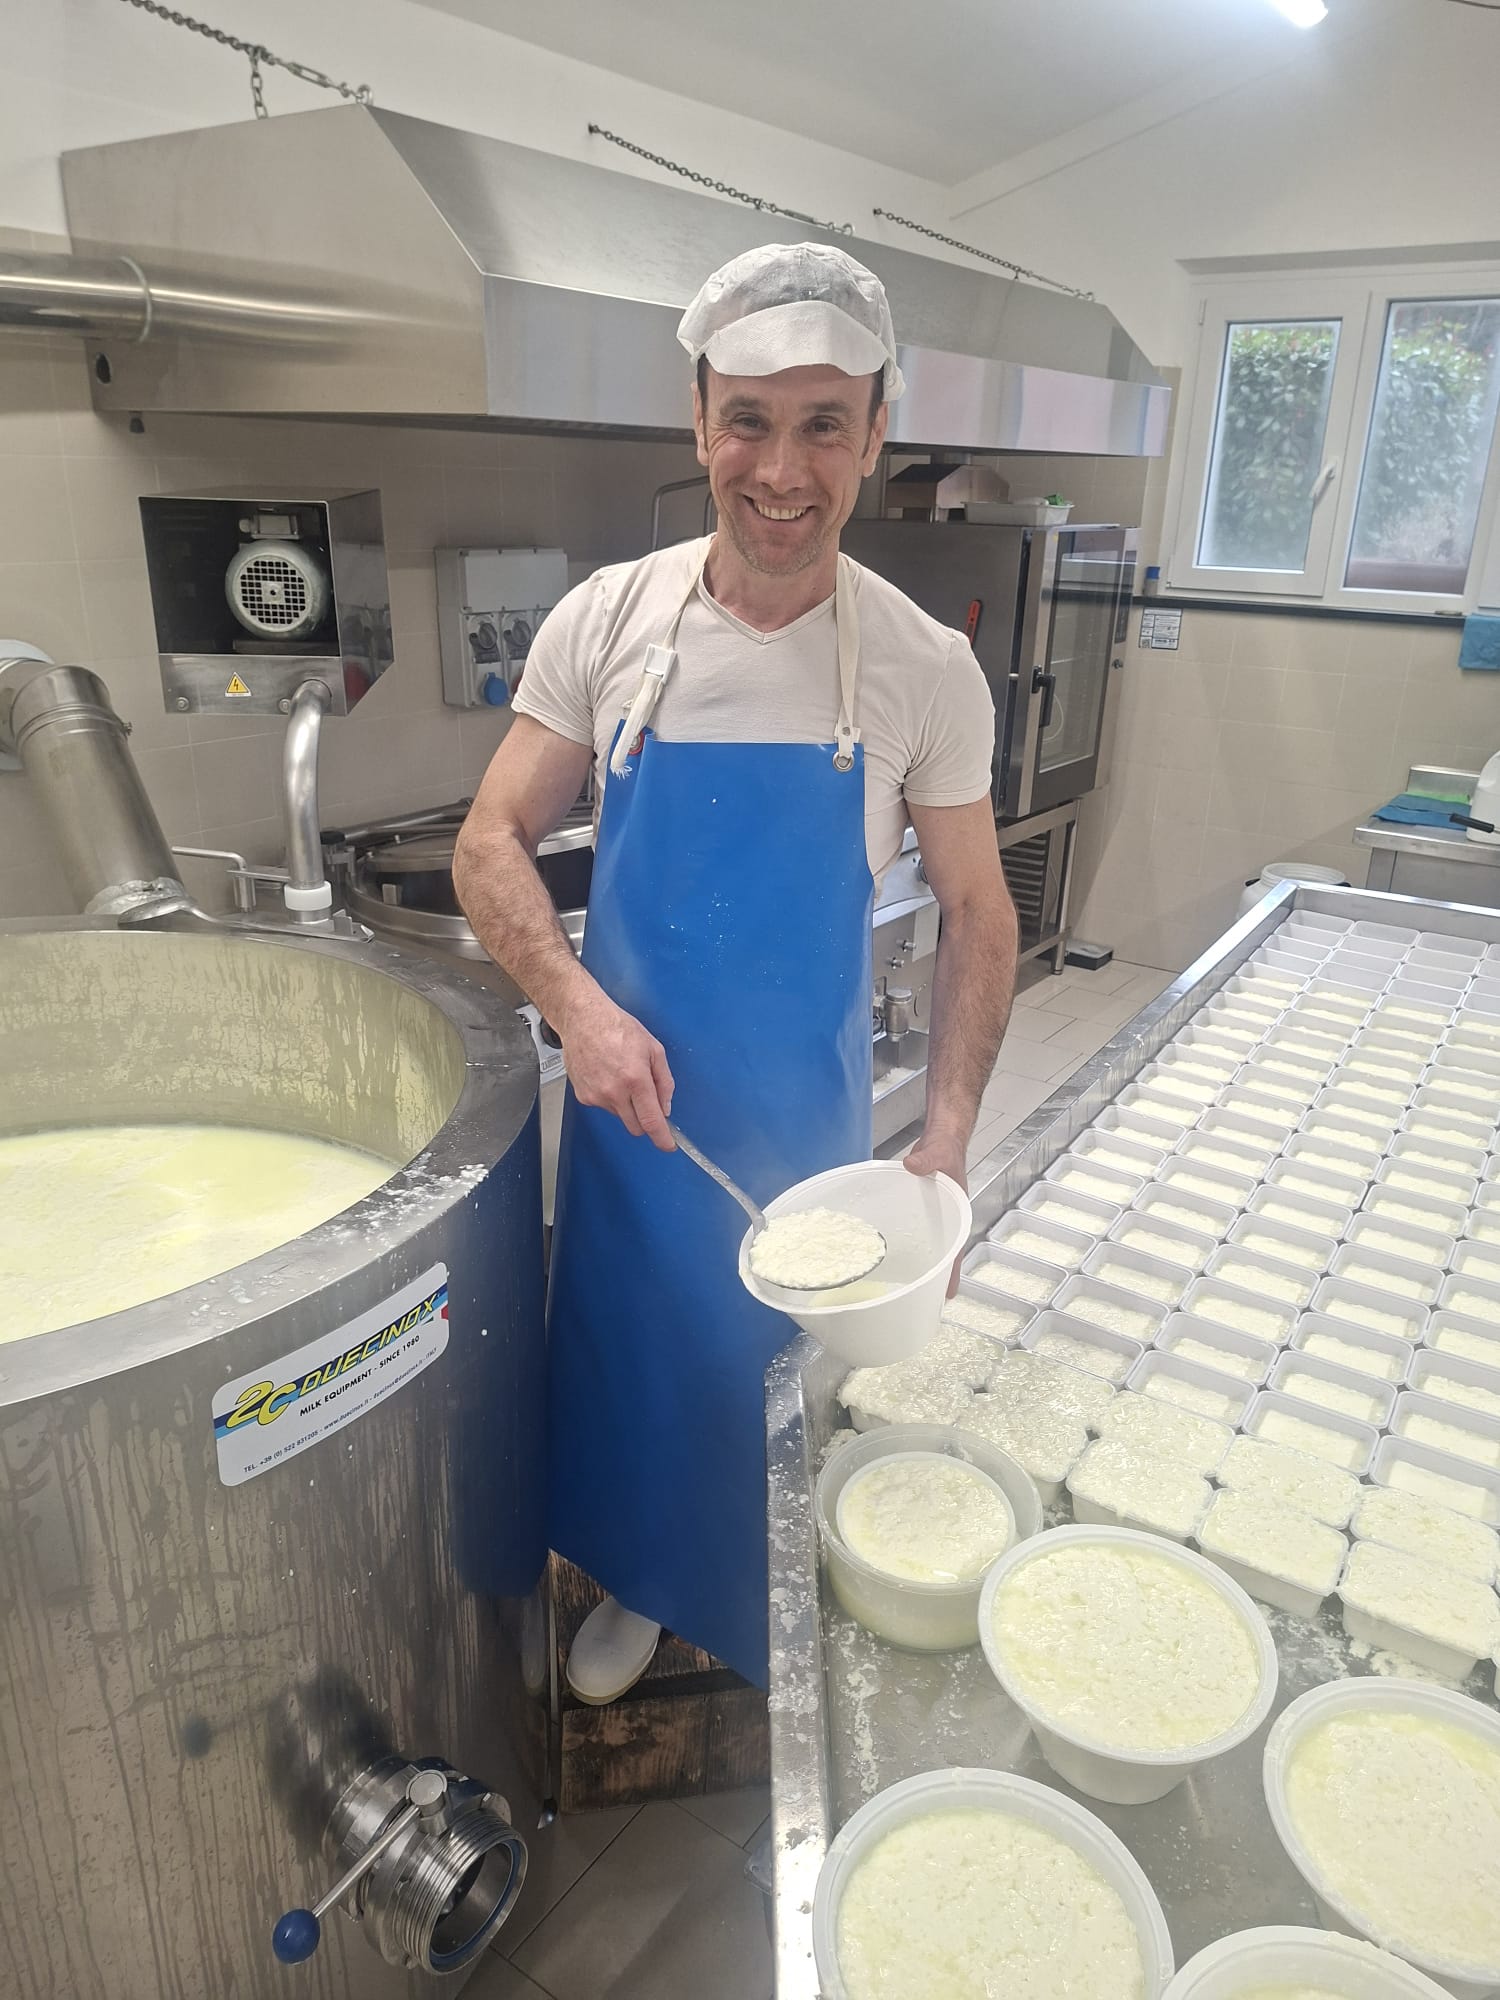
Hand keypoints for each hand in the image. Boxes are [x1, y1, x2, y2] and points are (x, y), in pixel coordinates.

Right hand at [559, 984, 675, 1149]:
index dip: (662, 1138)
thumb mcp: (654, 1049)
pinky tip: (608, 1076)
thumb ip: (664, 1082)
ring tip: (622, 1076)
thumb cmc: (617, 1028)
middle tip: (647, 1098)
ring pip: (620, 1116)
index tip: (667, 1145)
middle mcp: (614, 1091)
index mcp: (635, 1079)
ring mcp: (596, 1096)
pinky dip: (611, 1098)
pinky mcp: (583, 1096)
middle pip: (635, 1127)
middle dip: (645, 1119)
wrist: (583, 1020)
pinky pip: (604, 1107)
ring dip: (627, 1105)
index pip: (651, 1121)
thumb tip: (665, 1106)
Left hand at [904, 1131, 968, 1295]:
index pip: (955, 1248)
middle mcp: (943, 1218)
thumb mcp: (938, 1153)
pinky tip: (890, 1252)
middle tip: (923, 1301)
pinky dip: (903, 1243)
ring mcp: (929, 1216)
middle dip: (933, 1277)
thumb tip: (913, 1165)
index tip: (949, 1295)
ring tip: (906, 1286)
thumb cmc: (946, 1147)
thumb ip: (927, 1159)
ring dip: (918, 1263)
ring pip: (924, 1245)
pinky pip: (911, 1231)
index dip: (951, 1273)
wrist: (941, 1137)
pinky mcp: (915, 1210)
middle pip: (940, 1254)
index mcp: (955, 1212)